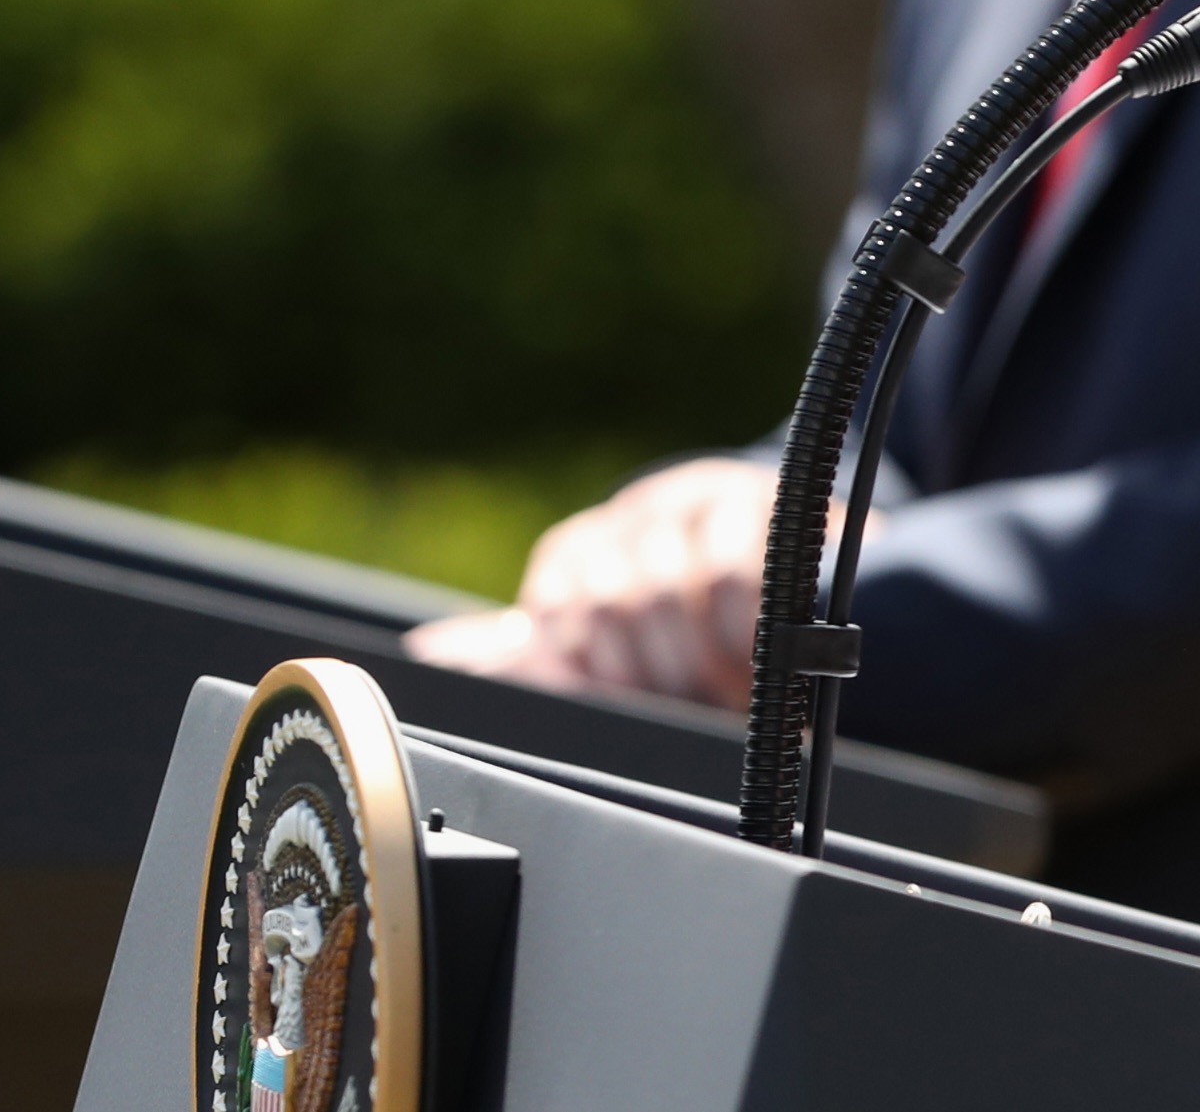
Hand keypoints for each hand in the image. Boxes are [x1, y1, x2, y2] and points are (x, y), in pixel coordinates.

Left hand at [403, 457, 790, 708]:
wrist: (771, 545)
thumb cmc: (678, 620)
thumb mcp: (602, 641)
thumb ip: (524, 650)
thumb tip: (428, 651)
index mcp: (571, 558)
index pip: (555, 617)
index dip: (598, 674)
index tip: (635, 701)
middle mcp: (619, 520)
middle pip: (609, 608)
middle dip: (657, 672)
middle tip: (693, 702)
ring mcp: (681, 501)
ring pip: (663, 593)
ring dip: (701, 659)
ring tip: (727, 687)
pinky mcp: (744, 498)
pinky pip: (726, 575)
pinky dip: (738, 630)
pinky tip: (751, 651)